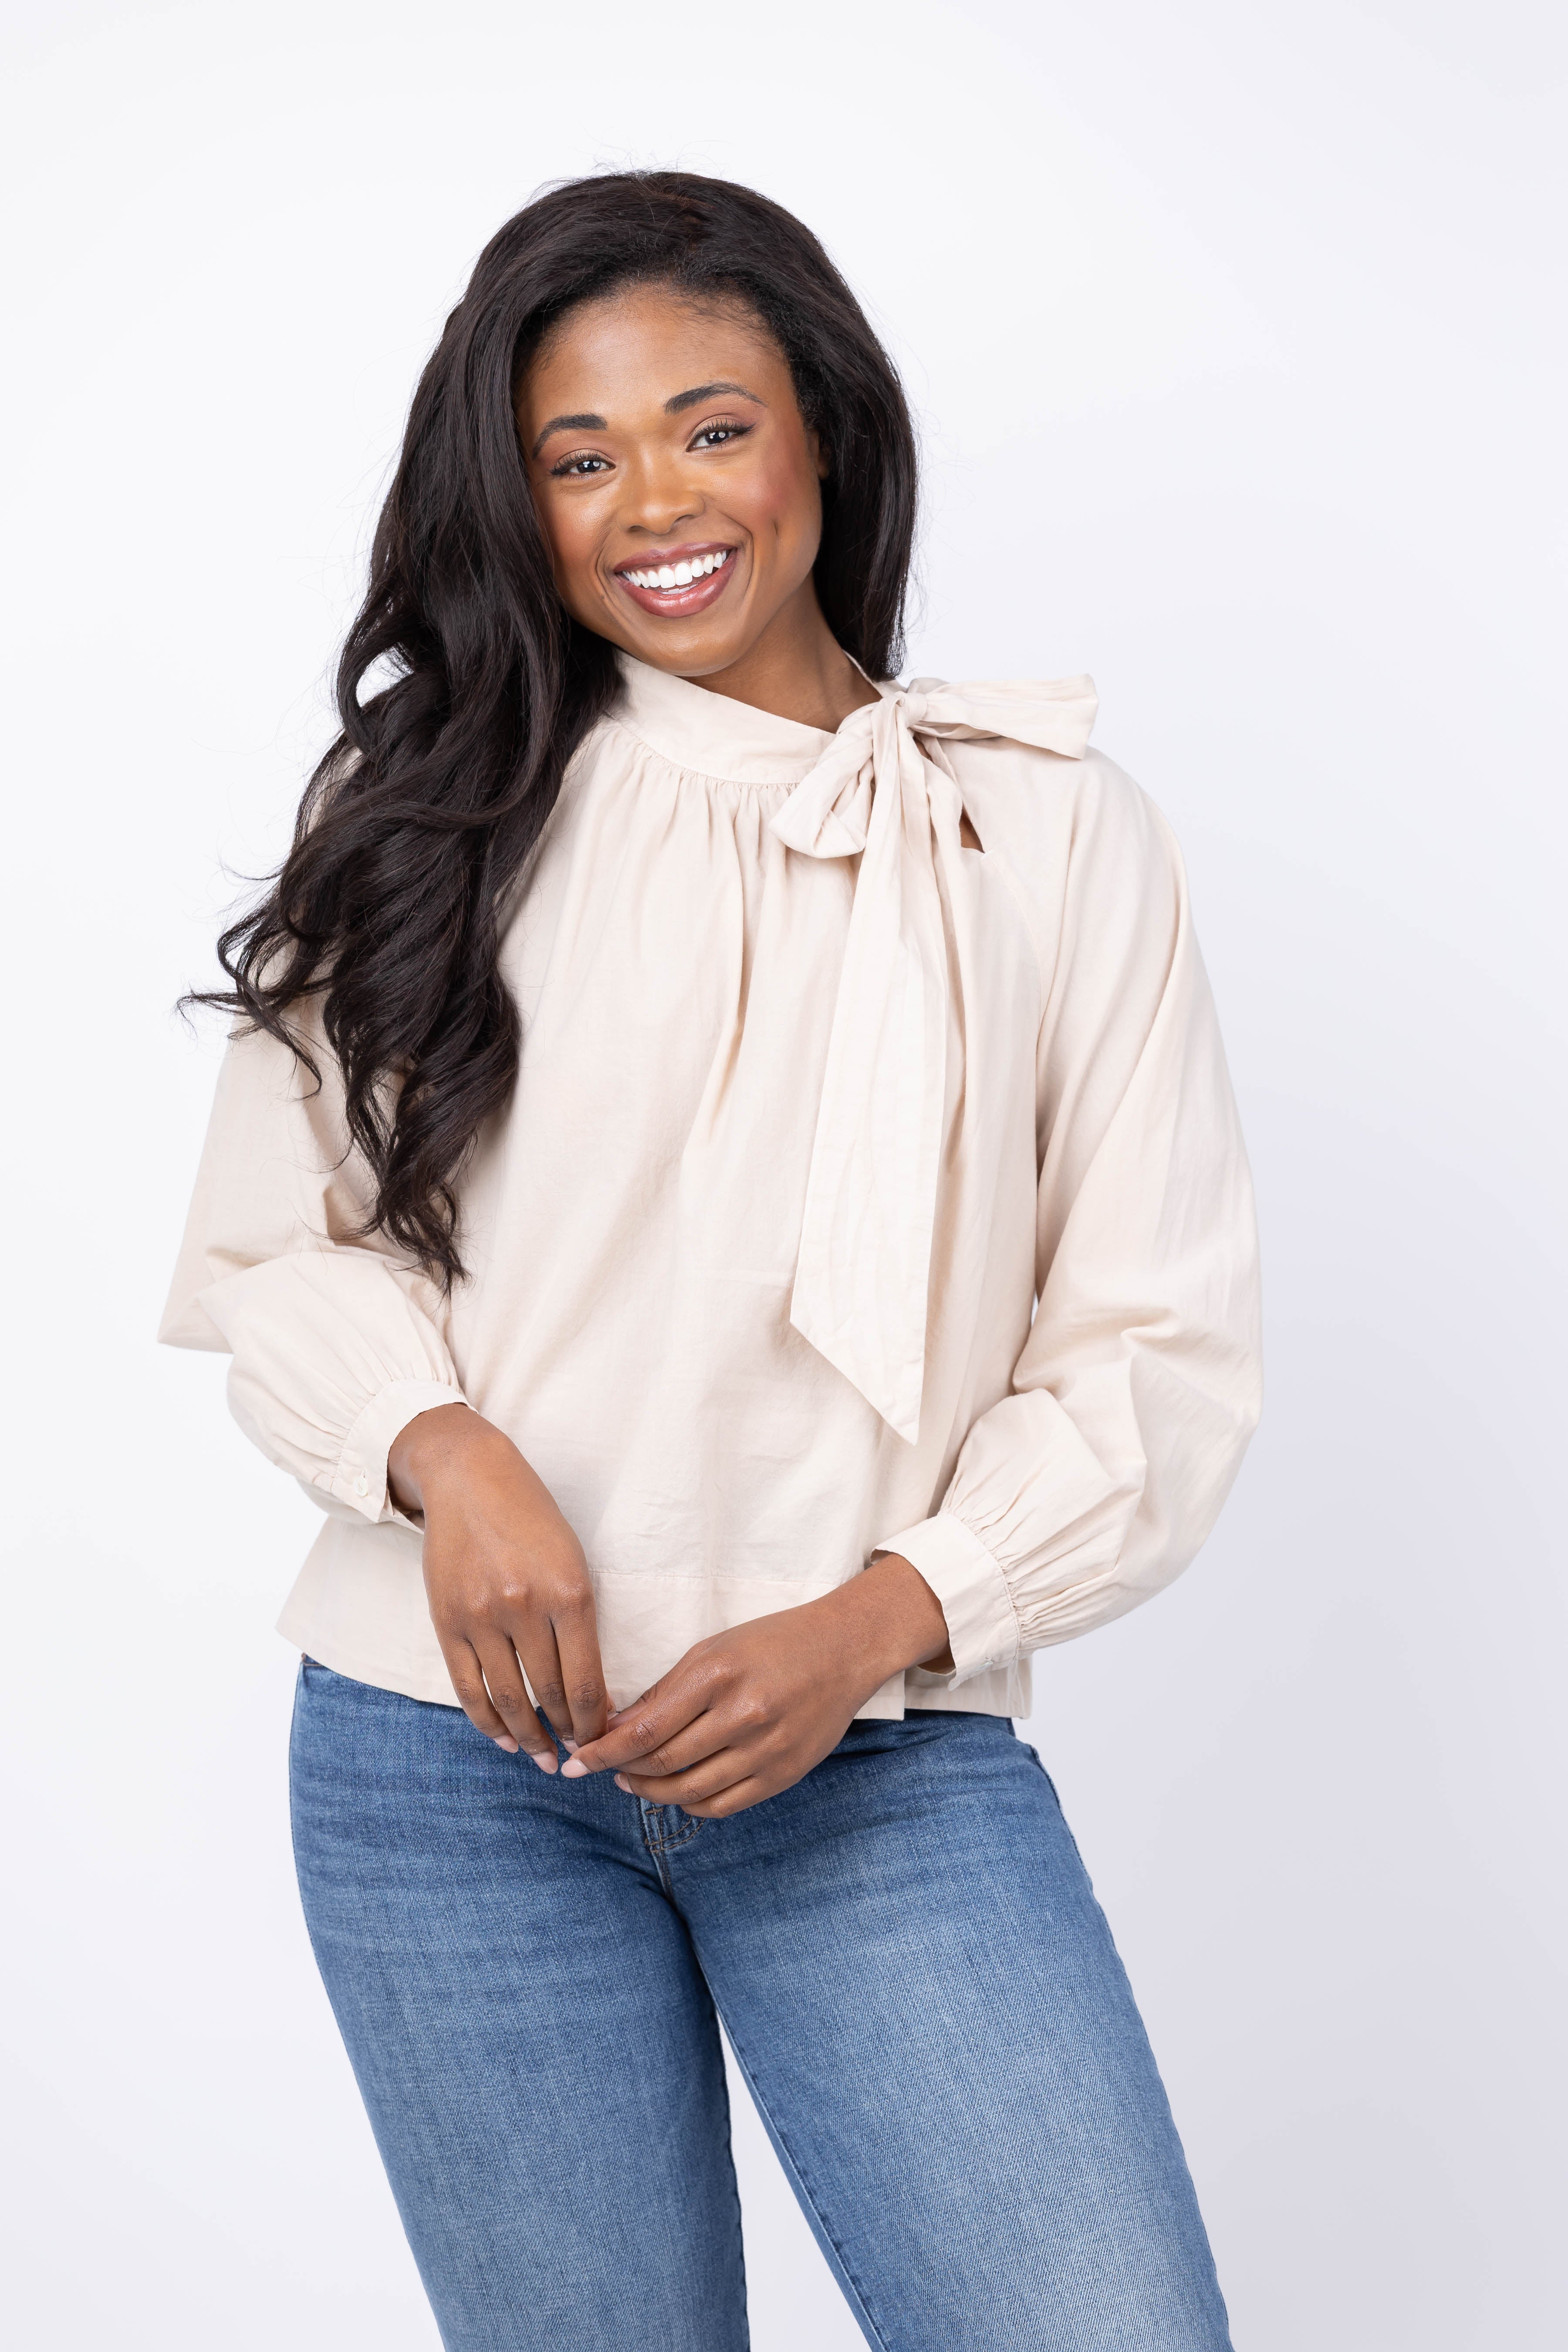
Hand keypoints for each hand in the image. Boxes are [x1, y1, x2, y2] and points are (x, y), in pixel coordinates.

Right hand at [389, 1403, 608, 1770]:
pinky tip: (506, 1740)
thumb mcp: (573, 1559)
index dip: (597, 1722)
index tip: (605, 1742)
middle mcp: (525, 1608)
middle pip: (550, 1695)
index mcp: (569, 1592)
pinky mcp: (447, 1621)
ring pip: (509, 1699)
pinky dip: (489, 1722)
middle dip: (569, 1735)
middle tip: (579, 1758)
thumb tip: (594, 1690)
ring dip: (530, 1738)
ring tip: (543, 1759)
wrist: (468, 1477)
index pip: (587, 1680)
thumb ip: (582, 1621)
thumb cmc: (532, 1518)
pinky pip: (468, 1687)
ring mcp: (481, 1617)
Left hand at [560, 1553, 951, 1816]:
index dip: (604, 1751)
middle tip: (600, 1770)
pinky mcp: (784, 1773)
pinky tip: (676, 1792)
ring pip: (690, 1791)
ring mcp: (766, 1749)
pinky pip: (724, 1805)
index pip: (645, 1730)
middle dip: (621, 1772)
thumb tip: (616, 1728)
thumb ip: (665, 1692)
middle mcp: (743, 1715)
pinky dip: (691, 1804)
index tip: (577, 1761)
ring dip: (652, 1792)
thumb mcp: (712, 1651)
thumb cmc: (772, 1642)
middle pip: (664, 1764)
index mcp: (717, 1676)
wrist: (844, 1650)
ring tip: (632, 1783)